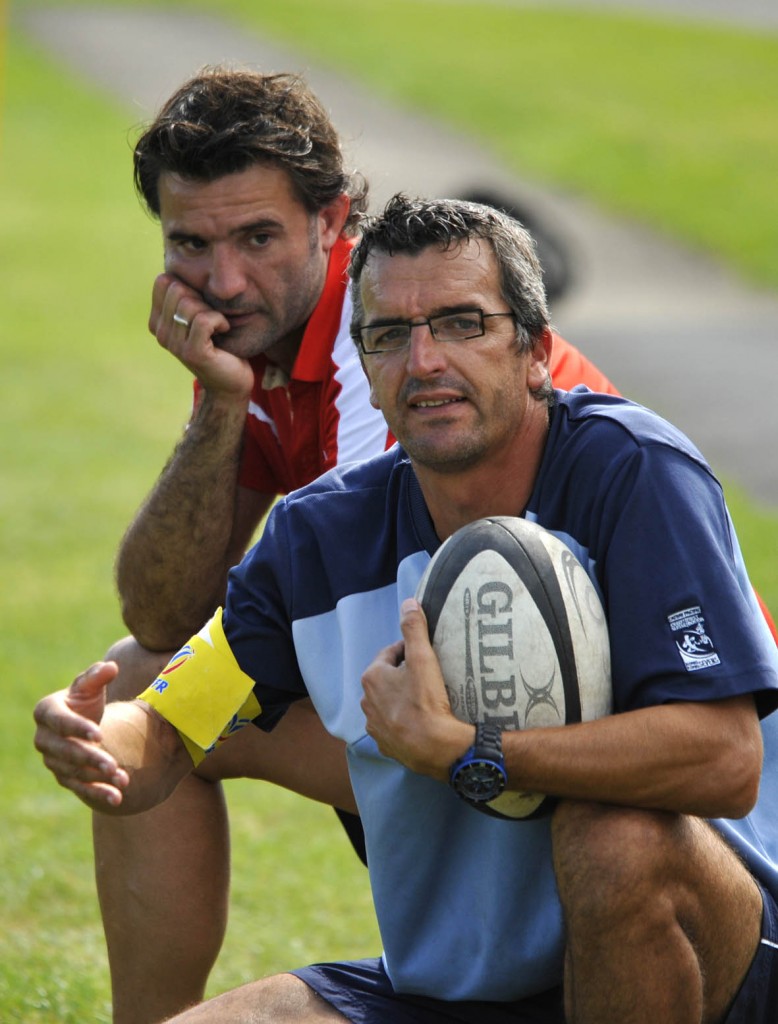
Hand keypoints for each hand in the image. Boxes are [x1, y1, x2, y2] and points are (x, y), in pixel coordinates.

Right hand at [33, 662, 129, 810]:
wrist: (85, 724)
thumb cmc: (86, 700)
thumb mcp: (91, 686)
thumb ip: (98, 675)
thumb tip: (111, 667)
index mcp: (47, 711)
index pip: (60, 722)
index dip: (78, 728)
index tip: (99, 734)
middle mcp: (44, 738)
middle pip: (64, 751)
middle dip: (88, 758)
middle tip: (112, 763)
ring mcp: (52, 760)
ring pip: (73, 772)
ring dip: (97, 777)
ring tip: (122, 779)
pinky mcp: (64, 777)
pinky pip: (79, 788)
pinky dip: (98, 793)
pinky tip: (117, 797)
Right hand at [148, 274, 253, 396]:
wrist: (232, 380)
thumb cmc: (220, 343)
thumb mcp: (198, 313)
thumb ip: (186, 293)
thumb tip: (179, 260)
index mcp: (157, 320)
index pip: (164, 281)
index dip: (187, 285)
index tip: (200, 304)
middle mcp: (161, 332)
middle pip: (178, 289)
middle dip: (201, 298)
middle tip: (212, 317)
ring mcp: (174, 344)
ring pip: (191, 304)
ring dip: (213, 311)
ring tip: (218, 326)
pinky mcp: (192, 352)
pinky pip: (205, 320)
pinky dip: (220, 321)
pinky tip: (223, 331)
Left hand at [361, 599, 472, 779]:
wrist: (435, 748)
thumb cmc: (426, 700)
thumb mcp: (423, 658)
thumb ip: (414, 628)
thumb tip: (408, 602)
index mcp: (371, 677)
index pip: (390, 654)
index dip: (409, 651)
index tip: (426, 655)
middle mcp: (366, 701)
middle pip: (388, 679)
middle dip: (404, 675)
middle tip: (429, 676)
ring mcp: (374, 725)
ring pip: (389, 703)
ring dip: (402, 698)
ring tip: (426, 699)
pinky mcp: (385, 744)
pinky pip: (393, 725)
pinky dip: (403, 720)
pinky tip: (421, 721)